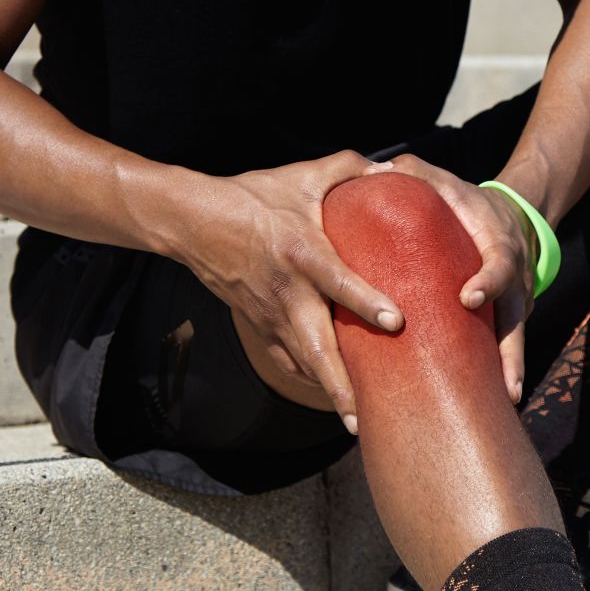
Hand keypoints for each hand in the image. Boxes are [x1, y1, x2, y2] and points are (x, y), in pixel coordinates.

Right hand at [178, 149, 403, 432]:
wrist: (193, 221)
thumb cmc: (253, 196)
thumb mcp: (301, 176)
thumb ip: (349, 168)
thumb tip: (392, 169)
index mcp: (301, 252)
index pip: (337, 281)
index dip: (366, 301)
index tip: (396, 322)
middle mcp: (286, 291)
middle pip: (316, 347)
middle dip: (340, 385)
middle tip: (366, 417)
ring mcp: (269, 315)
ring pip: (302, 363)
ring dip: (329, 393)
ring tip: (359, 422)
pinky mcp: (258, 326)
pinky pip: (287, 360)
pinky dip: (311, 379)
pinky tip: (334, 397)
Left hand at [365, 154, 536, 404]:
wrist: (508, 215)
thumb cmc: (462, 200)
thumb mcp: (443, 180)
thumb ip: (413, 173)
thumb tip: (376, 170)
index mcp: (499, 241)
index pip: (501, 260)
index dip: (489, 280)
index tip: (468, 298)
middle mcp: (516, 276)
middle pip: (518, 315)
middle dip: (511, 350)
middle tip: (502, 385)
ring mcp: (517, 300)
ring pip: (517, 338)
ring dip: (511, 371)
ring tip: (502, 403)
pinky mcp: (508, 318)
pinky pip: (505, 346)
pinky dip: (500, 373)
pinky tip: (489, 404)